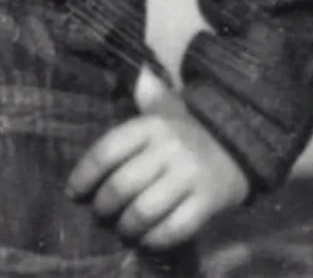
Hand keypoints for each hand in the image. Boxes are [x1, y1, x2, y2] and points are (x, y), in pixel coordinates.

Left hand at [66, 93, 247, 250]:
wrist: (240, 144)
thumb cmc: (187, 129)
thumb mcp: (163, 108)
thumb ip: (144, 95)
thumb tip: (138, 74)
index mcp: (150, 126)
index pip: (107, 151)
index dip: (84, 175)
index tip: (73, 193)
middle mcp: (168, 149)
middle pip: (123, 184)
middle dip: (104, 205)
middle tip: (100, 214)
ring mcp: (190, 177)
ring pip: (146, 210)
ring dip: (127, 225)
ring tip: (122, 229)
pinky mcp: (208, 202)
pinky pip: (176, 228)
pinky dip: (156, 239)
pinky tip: (147, 239)